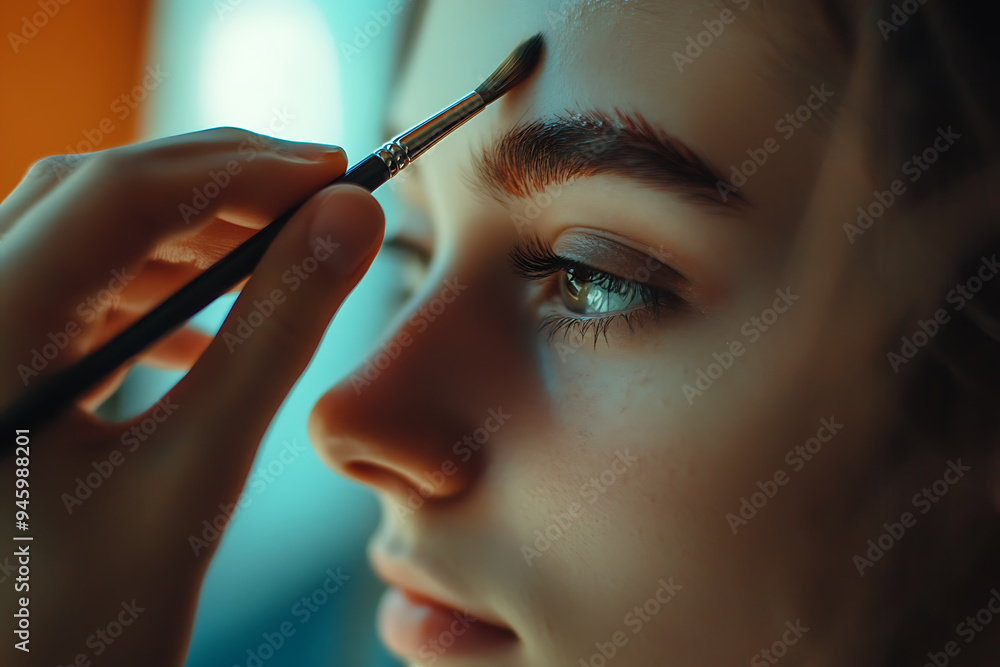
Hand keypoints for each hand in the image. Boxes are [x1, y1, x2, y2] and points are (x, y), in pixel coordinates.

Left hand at [0, 128, 383, 664]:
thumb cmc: (70, 638)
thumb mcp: (190, 480)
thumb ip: (272, 340)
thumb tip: (349, 224)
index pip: (115, 196)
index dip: (238, 168)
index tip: (335, 172)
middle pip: (85, 198)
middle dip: (212, 186)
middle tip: (316, 198)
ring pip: (68, 239)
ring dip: (179, 236)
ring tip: (272, 258)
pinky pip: (55, 297)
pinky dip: (140, 291)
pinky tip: (202, 331)